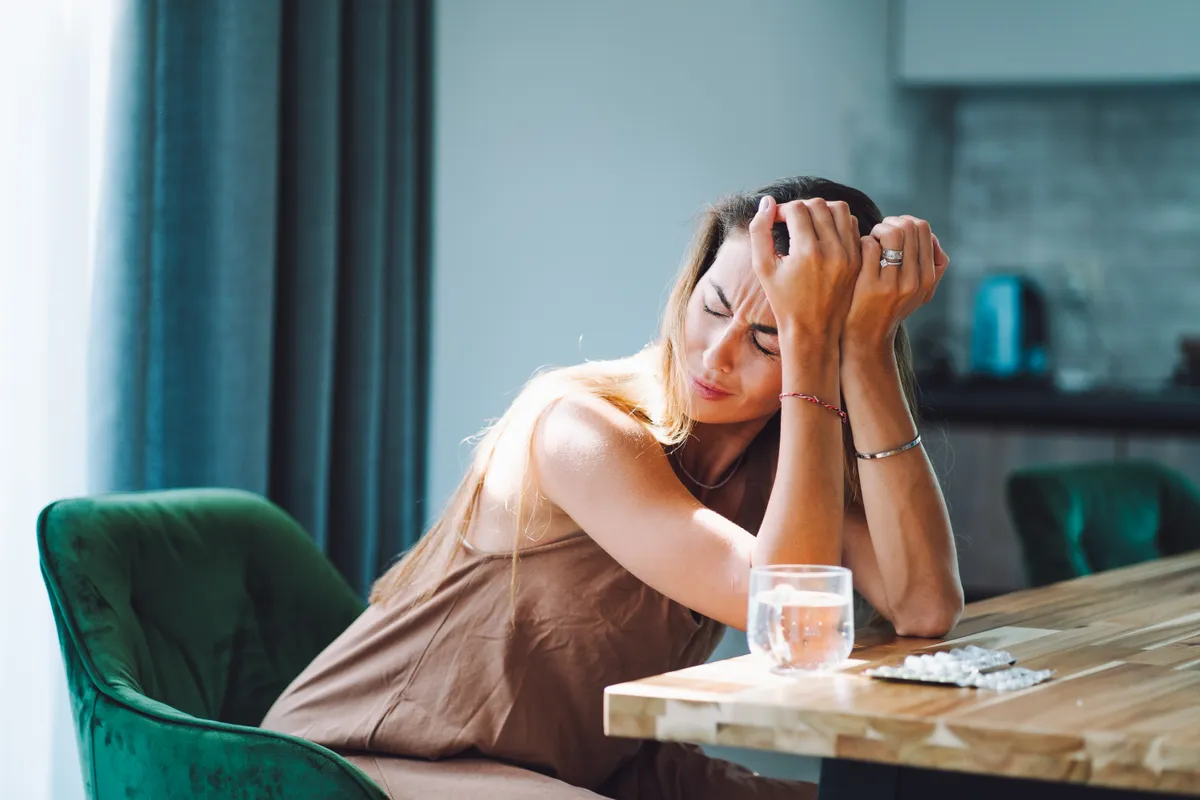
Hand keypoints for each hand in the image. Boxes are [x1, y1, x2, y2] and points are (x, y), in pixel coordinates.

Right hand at [748, 196, 861, 339]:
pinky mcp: (857, 259)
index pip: (796, 209)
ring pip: (839, 209)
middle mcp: (832, 250)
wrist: (812, 329)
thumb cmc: (783, 300)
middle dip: (801, 207)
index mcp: (806, 252)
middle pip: (818, 205)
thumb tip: (766, 202)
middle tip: (790, 220)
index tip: (775, 220)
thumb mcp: (762, 268)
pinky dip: (837, 222)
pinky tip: (823, 234)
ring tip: (808, 223)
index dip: (782, 210)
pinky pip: (851, 225)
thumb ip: (759, 232)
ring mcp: (849, 254)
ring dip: (821, 210)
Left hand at [844, 215, 949, 351]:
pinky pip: (869, 246)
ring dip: (876, 230)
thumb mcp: (919, 292)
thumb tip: (931, 236)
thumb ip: (931, 266)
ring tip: (870, 241)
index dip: (905, 222)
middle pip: (908, 226)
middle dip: (890, 223)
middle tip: (878, 234)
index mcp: (928, 277)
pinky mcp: (870, 286)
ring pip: (891, 233)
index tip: (893, 232)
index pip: (923, 229)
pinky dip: (862, 243)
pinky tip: (858, 254)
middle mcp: (915, 280)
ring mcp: (893, 284)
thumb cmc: (889, 308)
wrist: (866, 339)